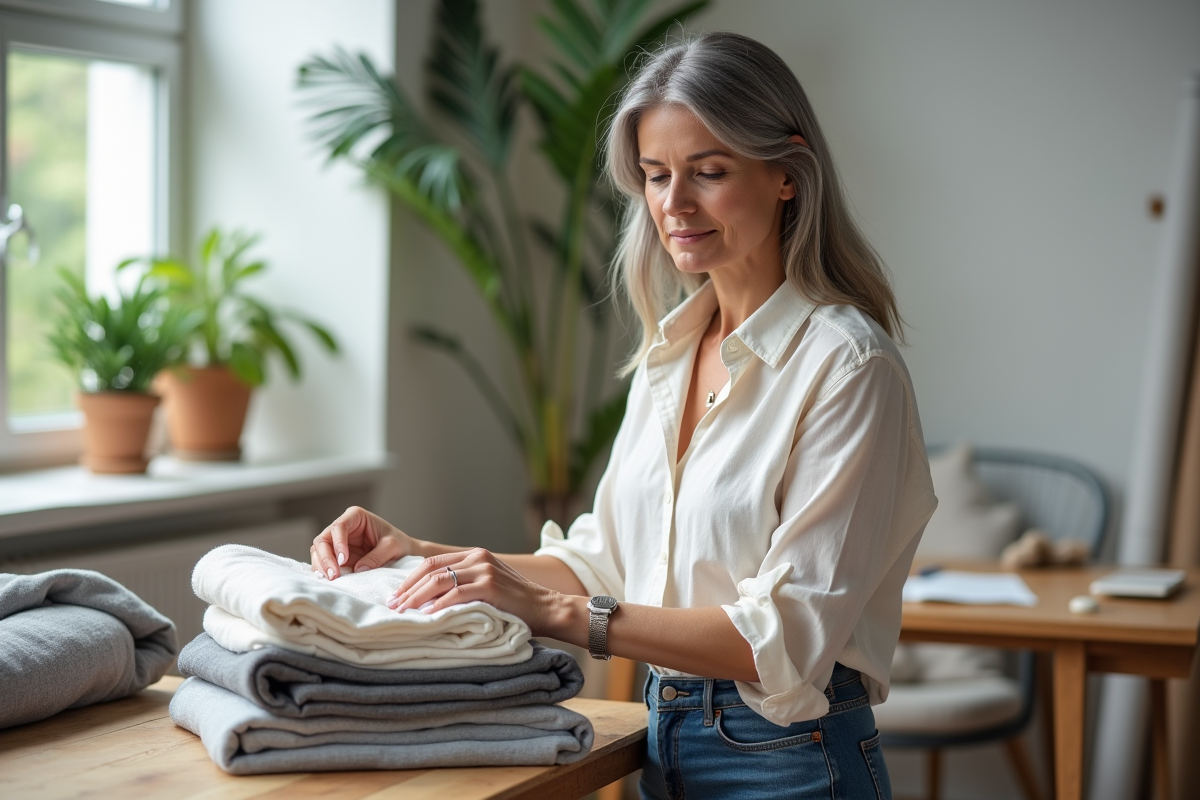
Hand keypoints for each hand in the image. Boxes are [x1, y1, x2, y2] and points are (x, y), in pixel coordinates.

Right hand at [310, 506, 413, 579]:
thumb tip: (358, 569)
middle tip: (333, 575)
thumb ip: (377, 556)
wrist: (402, 553)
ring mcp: (337, 542)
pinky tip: (327, 580)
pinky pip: (323, 562)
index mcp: (355, 517)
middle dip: (325, 557)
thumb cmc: (398, 543)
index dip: (337, 543)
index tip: (343, 560)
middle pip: (323, 539)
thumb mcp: (392, 547)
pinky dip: (323, 571)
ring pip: (319, 551)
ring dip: (321, 566)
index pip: (339, 526)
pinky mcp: (336, 556)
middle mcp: (343, 528)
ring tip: (330, 579)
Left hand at [386, 548, 559, 634]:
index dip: (410, 579)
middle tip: (393, 605)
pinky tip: (427, 616)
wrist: (545, 607)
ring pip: (439, 580)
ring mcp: (485, 570)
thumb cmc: (514, 603)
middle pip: (431, 569)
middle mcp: (478, 558)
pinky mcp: (490, 586)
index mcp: (475, 555)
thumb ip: (464, 584)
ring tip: (403, 611)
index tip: (396, 595)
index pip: (432, 562)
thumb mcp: (487, 585)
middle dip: (408, 589)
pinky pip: (456, 595)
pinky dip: (438, 606)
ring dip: (416, 597)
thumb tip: (428, 600)